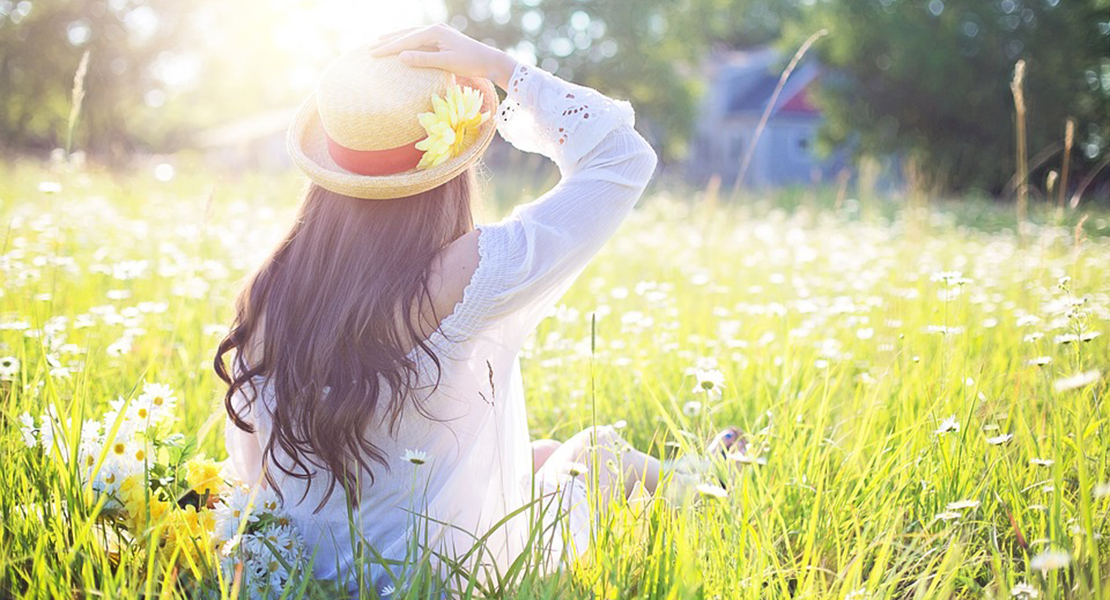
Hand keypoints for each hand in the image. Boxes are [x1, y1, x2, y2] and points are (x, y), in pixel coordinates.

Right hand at [368, 24, 517, 90]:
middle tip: (370, 48)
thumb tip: (401, 56)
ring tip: (380, 43)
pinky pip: (419, 38)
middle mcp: (435, 28)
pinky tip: (401, 45)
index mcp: (434, 32)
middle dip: (388, 41)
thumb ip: (424, 59)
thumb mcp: (446, 63)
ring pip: (411, 34)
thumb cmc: (470, 63)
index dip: (389, 48)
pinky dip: (407, 41)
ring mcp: (439, 32)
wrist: (489, 60)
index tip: (373, 54)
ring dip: (396, 39)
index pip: (406, 40)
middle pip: (406, 34)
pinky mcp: (442, 38)